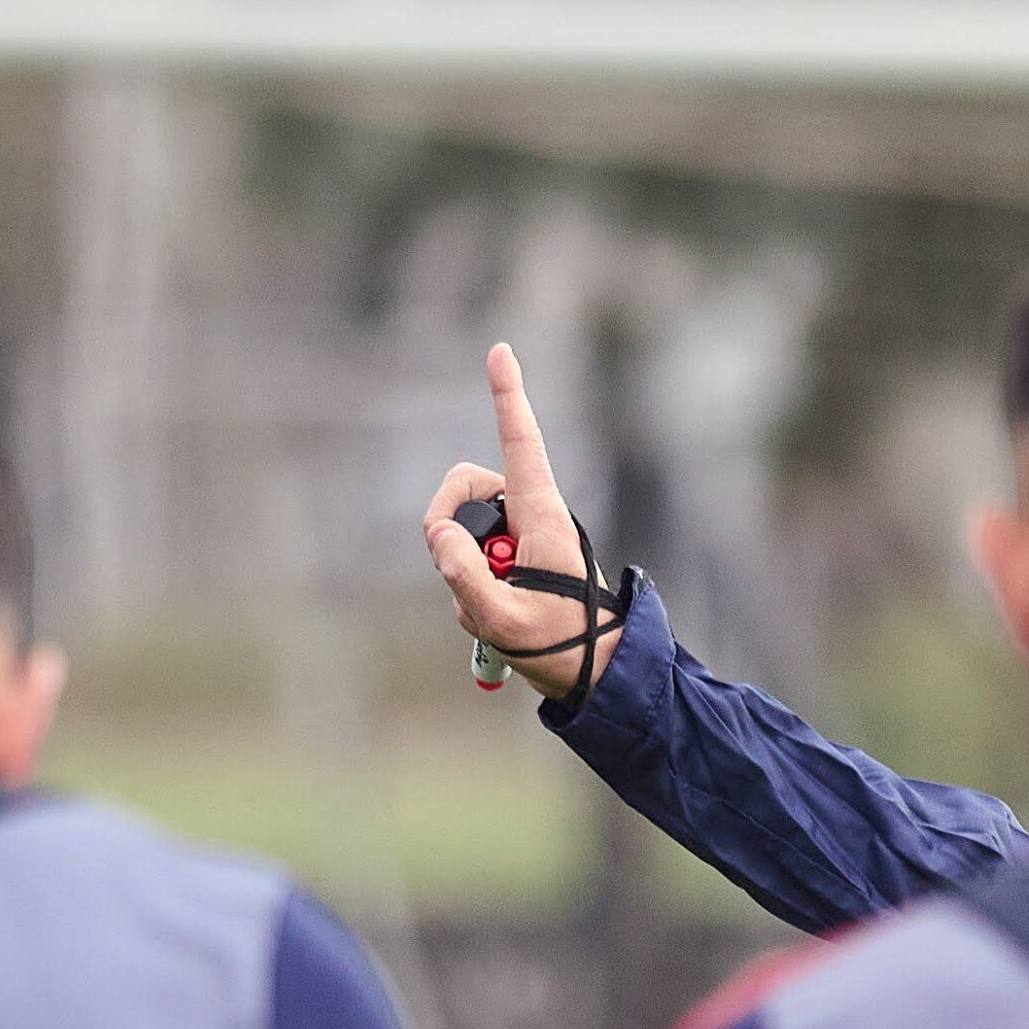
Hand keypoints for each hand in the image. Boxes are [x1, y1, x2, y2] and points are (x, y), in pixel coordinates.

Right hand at [423, 343, 621, 698]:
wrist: (592, 677)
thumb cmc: (561, 646)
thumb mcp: (504, 617)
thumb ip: (463, 574)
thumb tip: (437, 534)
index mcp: (543, 516)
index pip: (520, 444)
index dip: (508, 396)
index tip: (500, 351)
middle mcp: (531, 517)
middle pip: (466, 489)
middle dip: (447, 525)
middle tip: (461, 575)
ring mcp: (520, 539)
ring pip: (461, 532)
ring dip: (461, 574)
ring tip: (494, 611)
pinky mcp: (511, 562)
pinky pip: (465, 563)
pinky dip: (468, 592)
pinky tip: (495, 618)